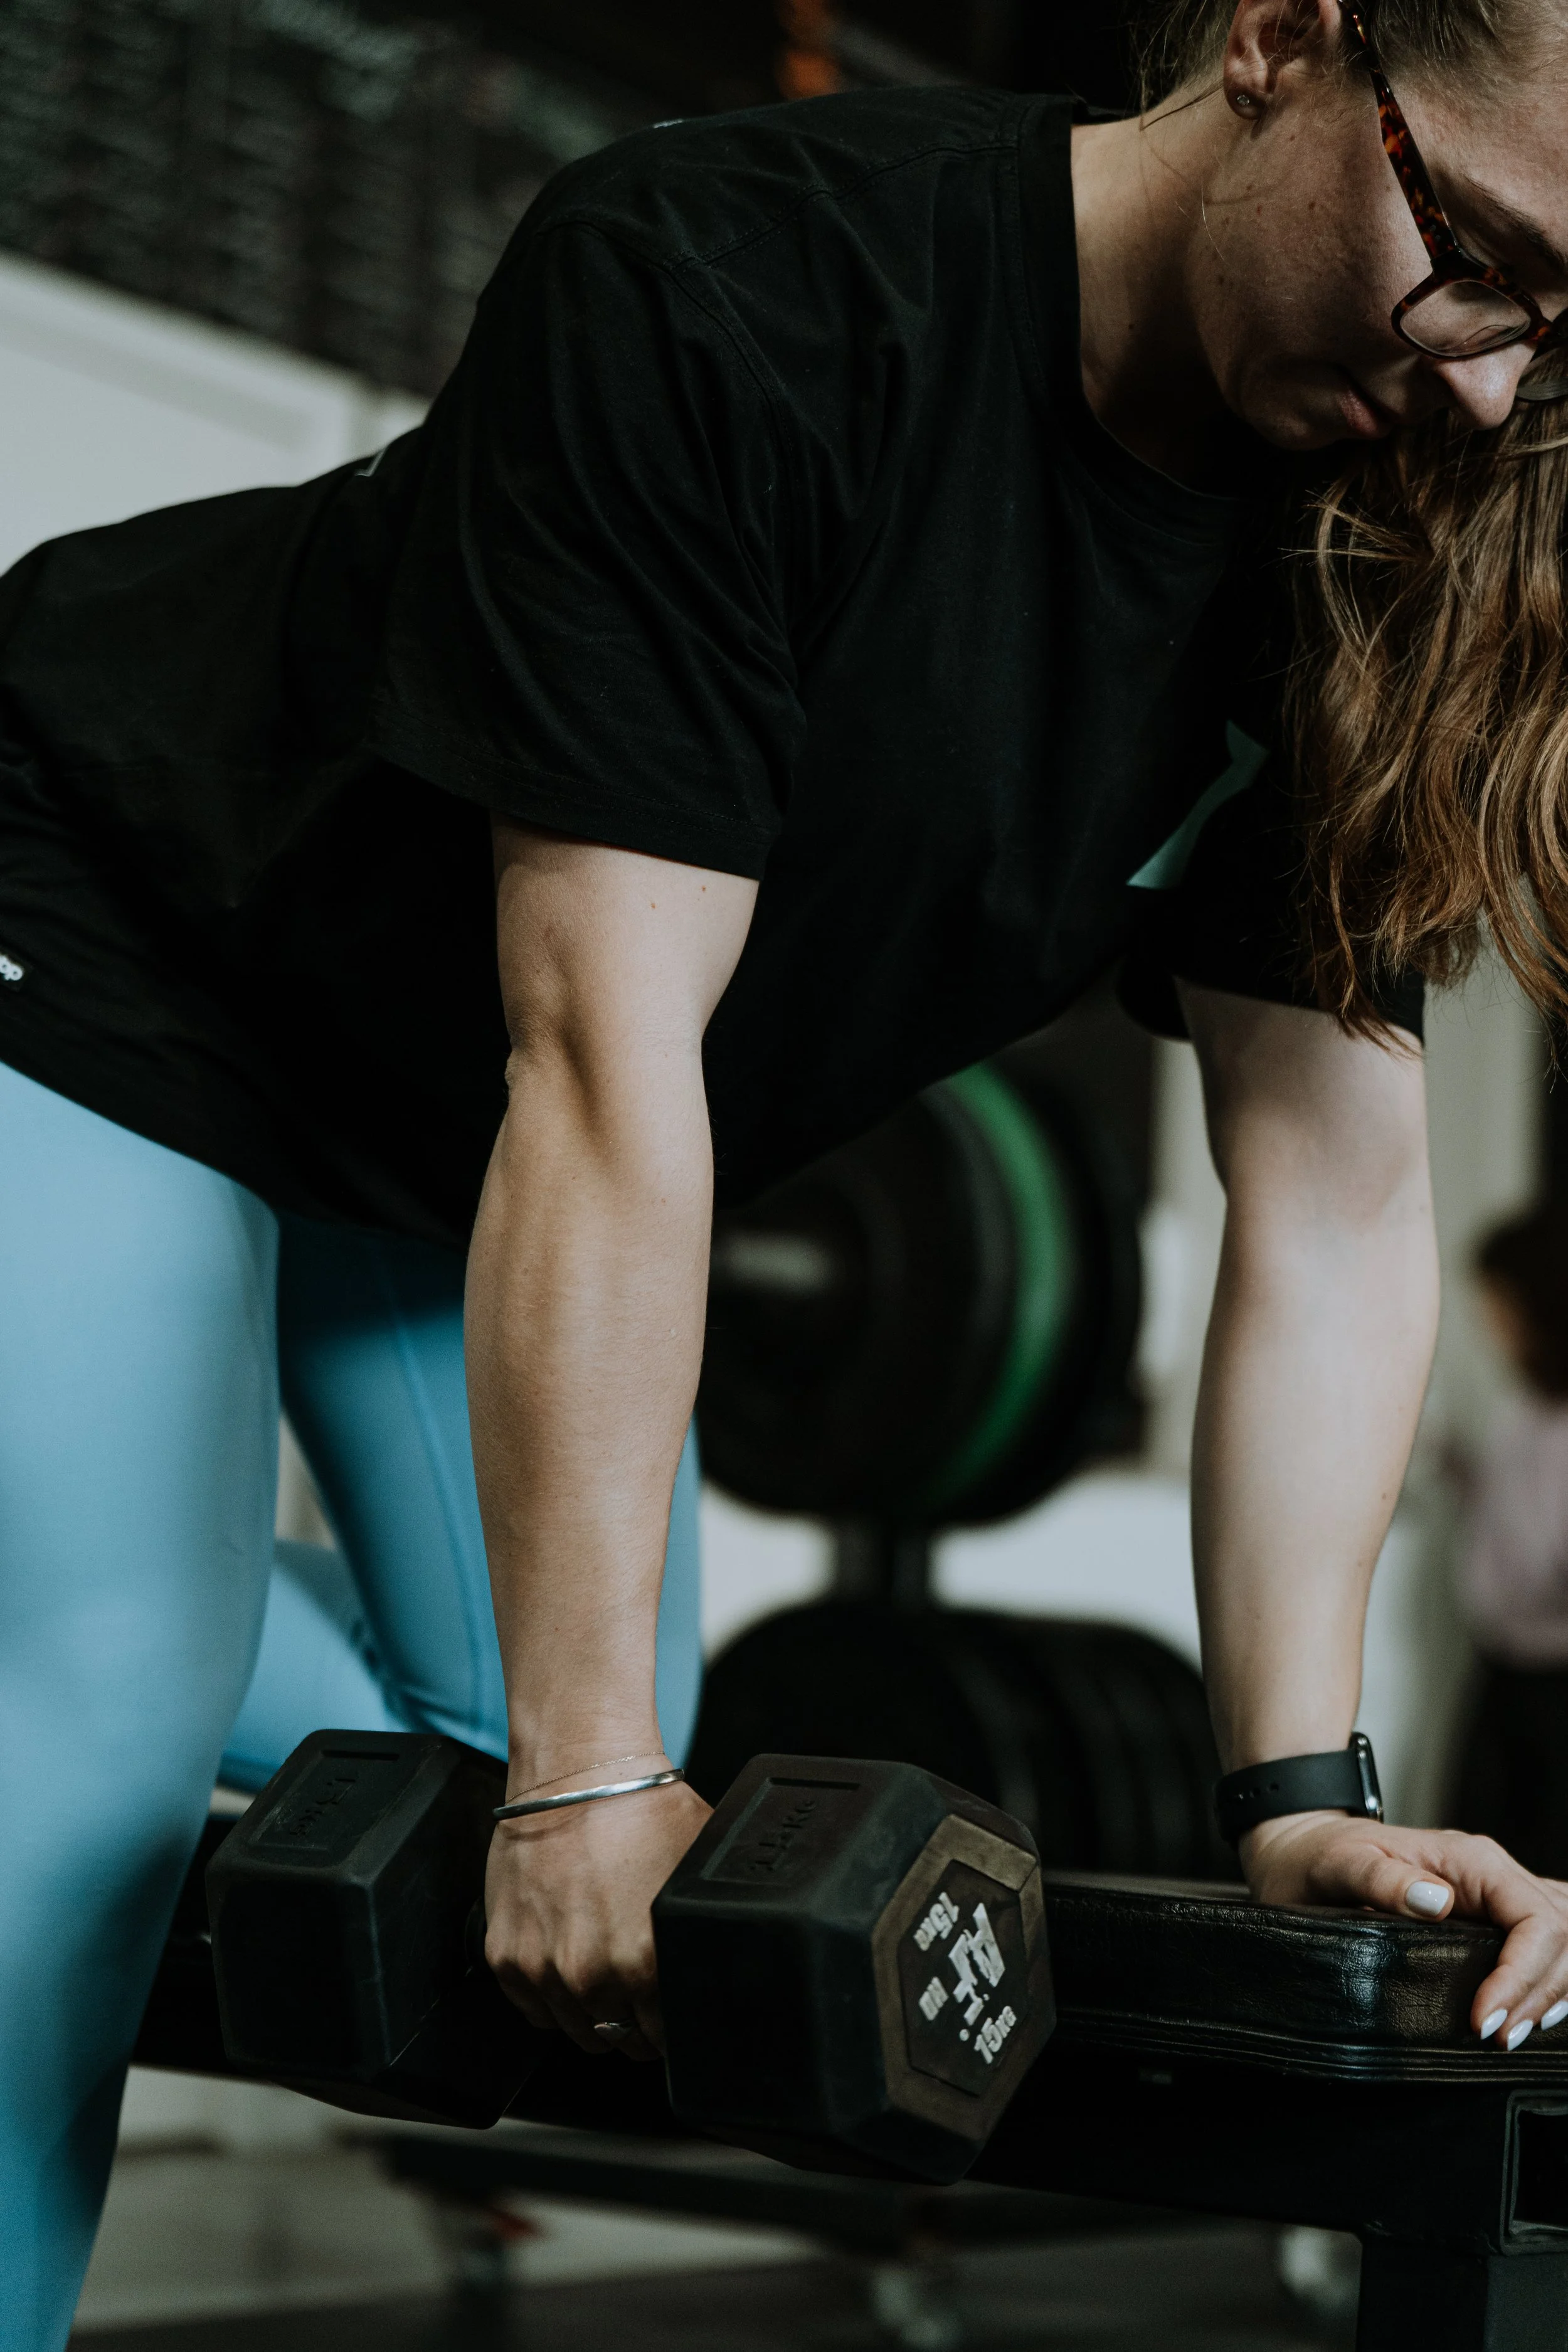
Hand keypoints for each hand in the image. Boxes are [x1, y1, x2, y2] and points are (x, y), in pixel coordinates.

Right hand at [484, 1776, 712, 2062]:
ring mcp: (543, 1969)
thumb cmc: (640, 1809)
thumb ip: (707, 1929)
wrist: (577, 1771)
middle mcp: (591, 1974)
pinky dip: (551, 1997)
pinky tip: (571, 1964)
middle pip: (623, 2040)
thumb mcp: (698, 1870)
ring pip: (578, 2032)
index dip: (674, 2024)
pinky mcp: (506, 1956)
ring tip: (608, 1974)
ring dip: (595, 2013)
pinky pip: (533, 2011)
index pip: (666, 2037)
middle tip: (644, 1991)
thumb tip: (732, 1962)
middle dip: (639, 2023)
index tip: (673, 2011)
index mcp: (645, 1961)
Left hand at [1243, 1811, 1567, 2048]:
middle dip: (1539, 1992)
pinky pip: (1548, 1941)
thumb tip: (1436, 1901)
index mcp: (1472, 1860)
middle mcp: (1495, 1873)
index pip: (1533, 1919)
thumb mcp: (1340, 1863)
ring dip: (1551, 1990)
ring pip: (1563, 1941)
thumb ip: (1383, 1878)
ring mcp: (1498, 1895)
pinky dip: (1552, 1977)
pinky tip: (1539, 2008)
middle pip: (1560, 1935)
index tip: (1485, 2020)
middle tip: (1499, 2039)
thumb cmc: (1324, 1855)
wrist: (1309, 1849)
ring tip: (1517, 2033)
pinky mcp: (1494, 1916)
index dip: (1521, 1974)